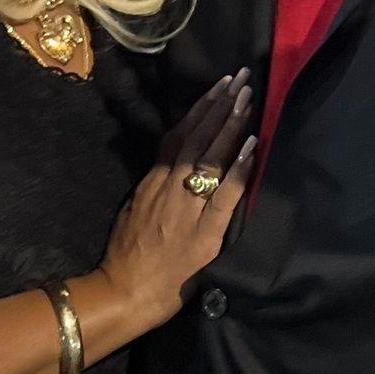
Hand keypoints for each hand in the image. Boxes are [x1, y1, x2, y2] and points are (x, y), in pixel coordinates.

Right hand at [95, 73, 254, 333]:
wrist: (122, 294)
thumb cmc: (127, 259)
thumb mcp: (134, 212)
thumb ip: (154, 190)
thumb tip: (171, 171)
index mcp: (152, 183)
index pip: (178, 137)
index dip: (200, 110)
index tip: (219, 87)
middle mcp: (169, 189)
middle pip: (196, 138)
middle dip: (220, 106)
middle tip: (241, 78)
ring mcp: (186, 210)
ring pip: (210, 159)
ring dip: (231, 126)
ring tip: (248, 98)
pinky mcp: (203, 235)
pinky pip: (224, 197)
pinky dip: (238, 170)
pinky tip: (251, 146)